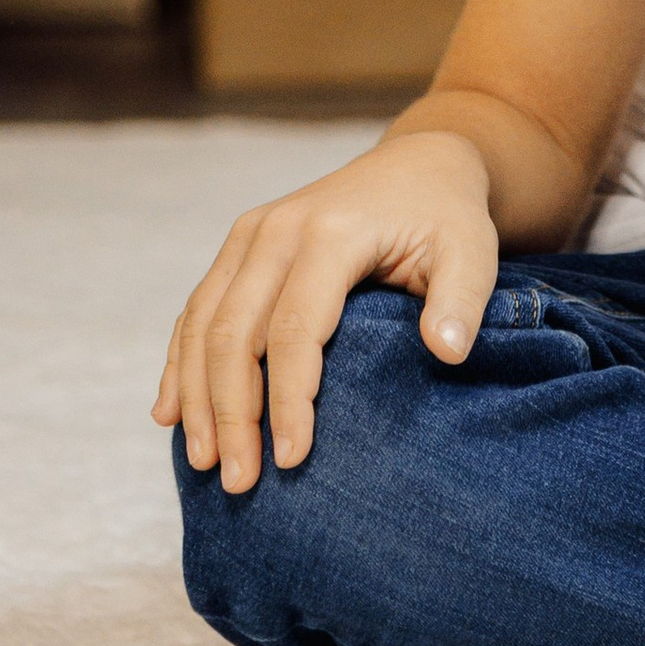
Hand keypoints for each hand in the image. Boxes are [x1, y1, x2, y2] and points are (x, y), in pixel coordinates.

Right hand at [152, 128, 500, 494]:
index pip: (295, 330)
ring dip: (198, 396)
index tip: (293, 459)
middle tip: (240, 481)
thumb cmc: (448, 216)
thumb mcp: (474, 249)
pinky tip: (171, 411)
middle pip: (234, 333)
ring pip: (203, 324)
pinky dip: (180, 362)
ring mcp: (251, 234)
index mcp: (331, 233)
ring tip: (204, 462)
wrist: (419, 164)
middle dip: (232, 413)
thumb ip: (463, 299)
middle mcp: (278, 229)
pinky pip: (197, 308)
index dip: (288, 399)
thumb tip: (447, 352)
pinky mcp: (240, 244)